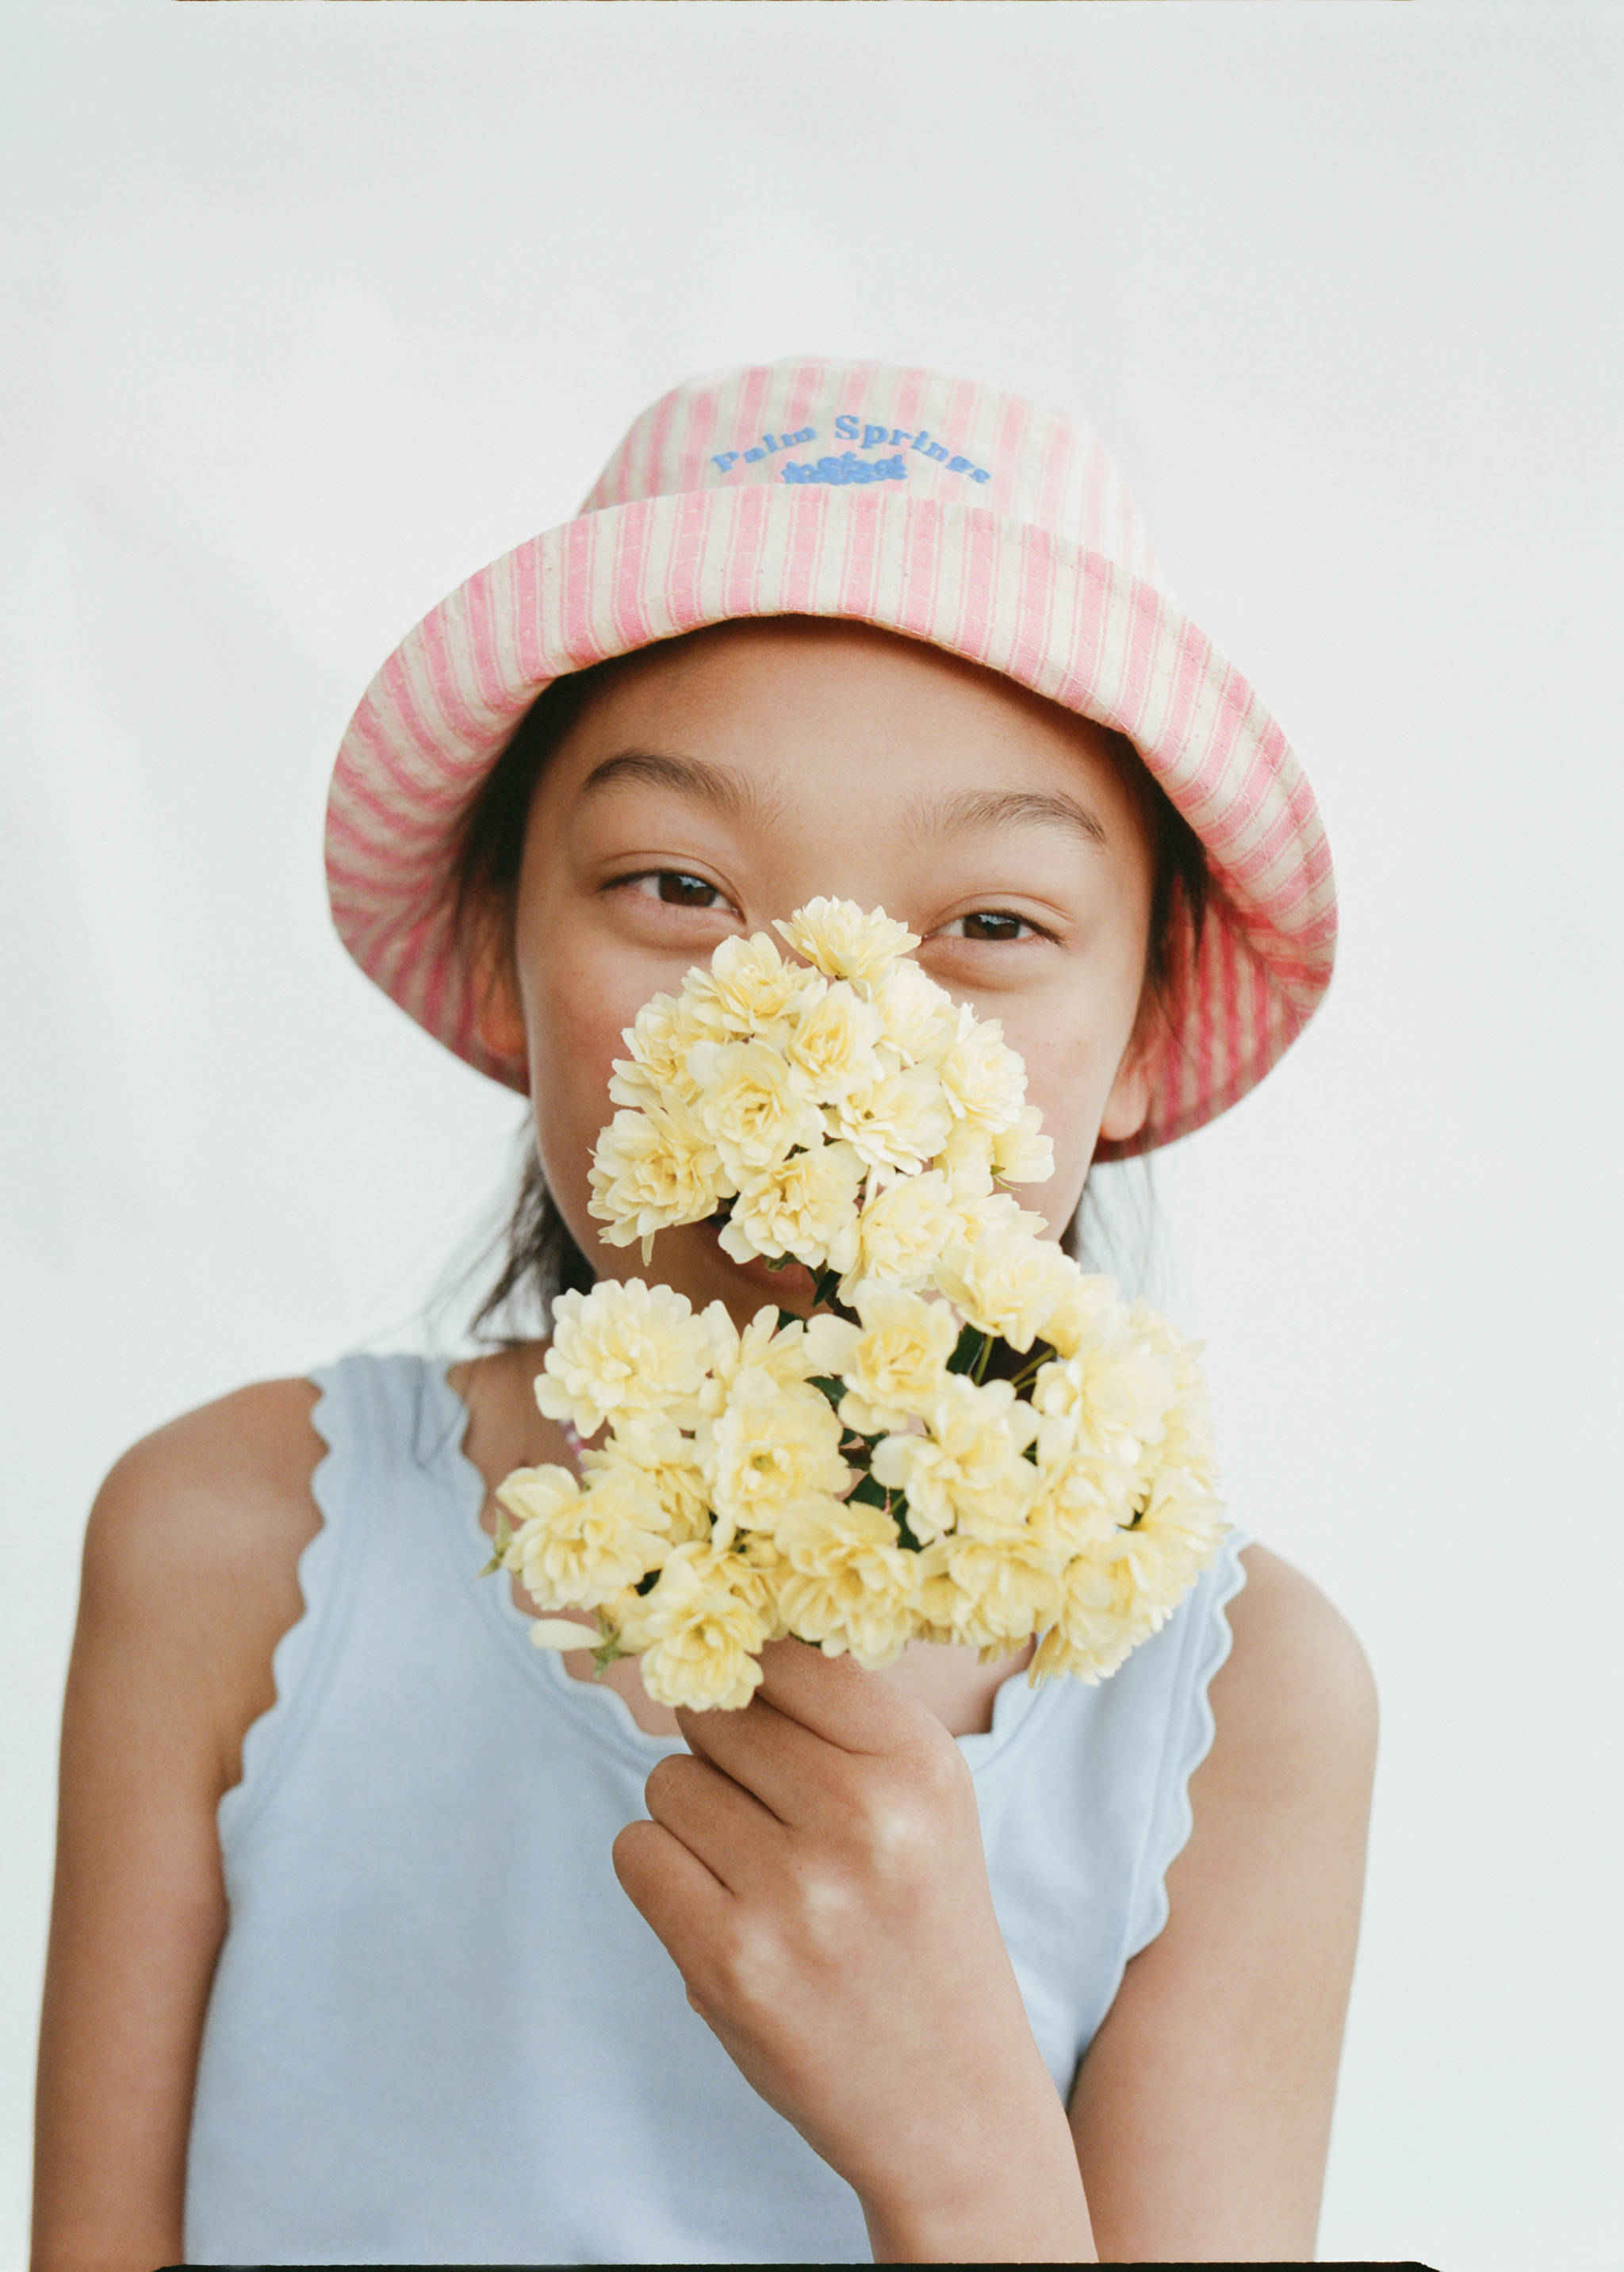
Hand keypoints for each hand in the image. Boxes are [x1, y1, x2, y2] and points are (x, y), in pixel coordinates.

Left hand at [611, 1639, 1096, 2261]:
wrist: (953, 2101)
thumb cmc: (920, 1925)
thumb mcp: (924, 1802)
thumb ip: (837, 1716)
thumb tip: (723, 1630)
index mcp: (920, 1762)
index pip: (785, 1657)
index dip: (759, 1685)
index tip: (766, 1720)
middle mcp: (864, 1816)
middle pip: (715, 1715)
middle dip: (723, 1757)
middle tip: (770, 1820)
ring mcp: (794, 1893)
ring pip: (667, 1781)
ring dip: (690, 1820)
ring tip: (753, 1874)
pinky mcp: (731, 1963)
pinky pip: (636, 1852)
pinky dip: (660, 1875)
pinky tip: (716, 1911)